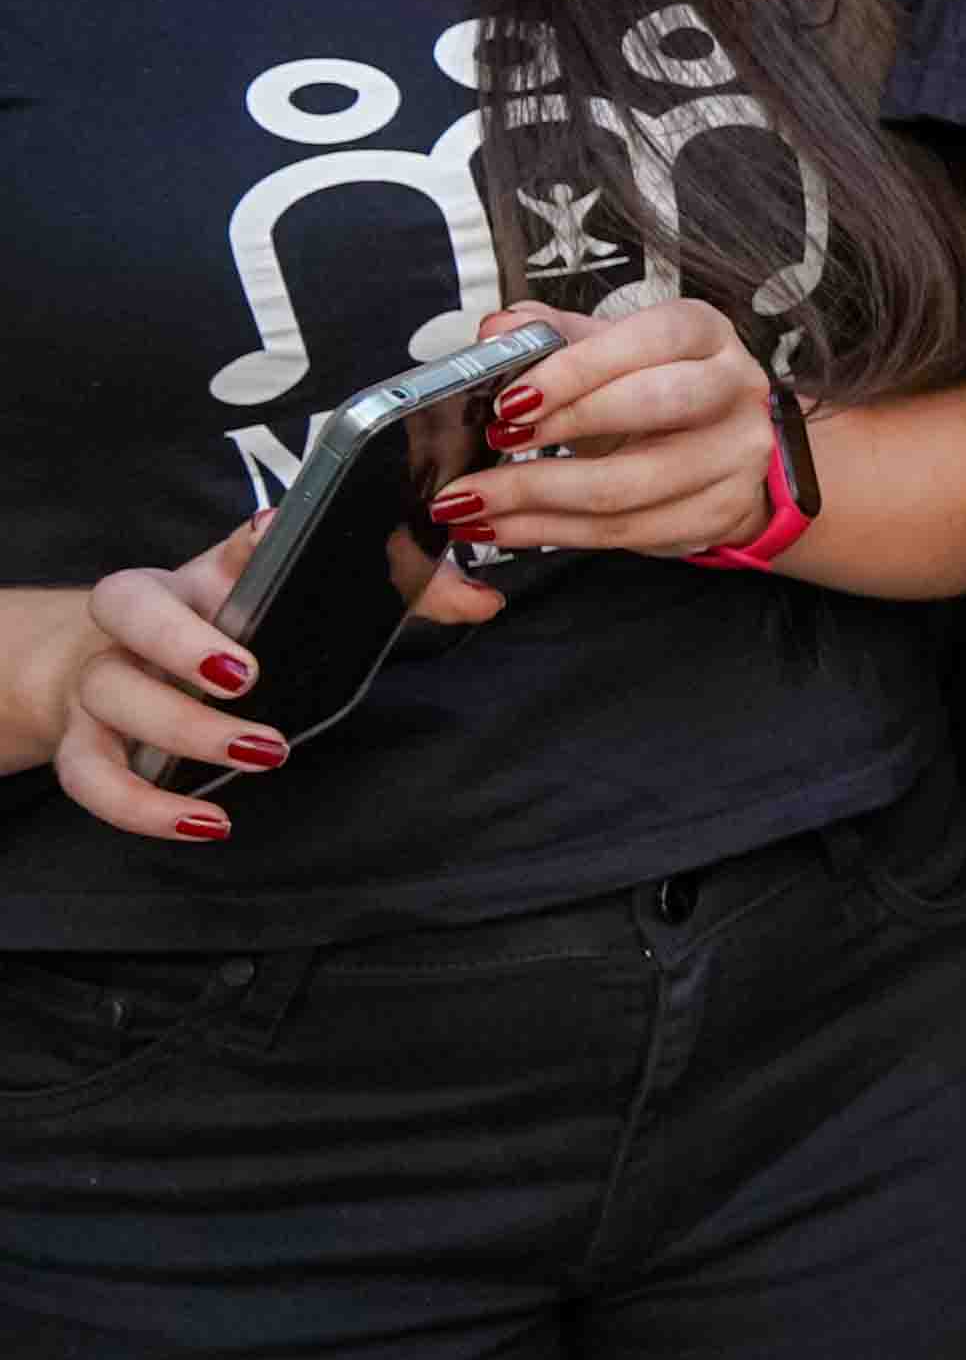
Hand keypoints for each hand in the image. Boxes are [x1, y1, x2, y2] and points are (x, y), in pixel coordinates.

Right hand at [0, 524, 497, 840]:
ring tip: (259, 751)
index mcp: (190, 579)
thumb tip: (486, 601)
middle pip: (129, 611)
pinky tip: (207, 821)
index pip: (206, 549)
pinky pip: (92, 779)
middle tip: (248, 676)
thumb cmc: (219, 635)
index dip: (238, 545)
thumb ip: (395, 597)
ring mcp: (99, 685)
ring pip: (109, 694)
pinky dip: (143, 807)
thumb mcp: (289, 611)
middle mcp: (131, 625)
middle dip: (183, 642)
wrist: (107, 671)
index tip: (269, 537)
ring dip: (179, 728)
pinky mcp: (84, 747)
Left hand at [440, 302, 780, 560]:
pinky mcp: (717, 513)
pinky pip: (622, 531)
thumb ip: (552, 336)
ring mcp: (733, 456)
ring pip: (628, 483)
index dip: (577, 368)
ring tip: (474, 499)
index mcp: (703, 334)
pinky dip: (550, 531)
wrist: (717, 452)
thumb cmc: (652, 393)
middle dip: (564, 423)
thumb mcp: (608, 353)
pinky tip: (504, 526)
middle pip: (655, 404)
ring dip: (536, 496)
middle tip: (496, 440)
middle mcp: (733, 389)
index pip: (650, 340)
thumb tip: (497, 330)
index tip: (512, 396)